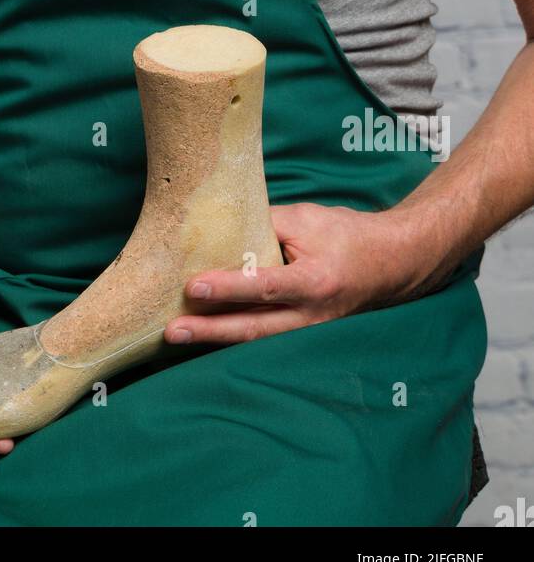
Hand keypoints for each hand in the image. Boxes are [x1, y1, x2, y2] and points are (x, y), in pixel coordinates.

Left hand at [164, 201, 422, 345]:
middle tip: (171, 331)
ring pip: (255, 341)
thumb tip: (218, 231)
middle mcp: (311, 316)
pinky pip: (263, 340)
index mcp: (315, 282)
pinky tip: (203, 336)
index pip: (265, 287)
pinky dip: (232, 338)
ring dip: (214, 340)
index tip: (194, 287)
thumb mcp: (306, 220)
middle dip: (210, 331)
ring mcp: (308, 332)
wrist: (390, 263)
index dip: (229, 288)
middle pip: (253, 329)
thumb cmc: (346, 235)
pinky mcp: (302, 336)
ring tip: (176, 337)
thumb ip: (263, 225)